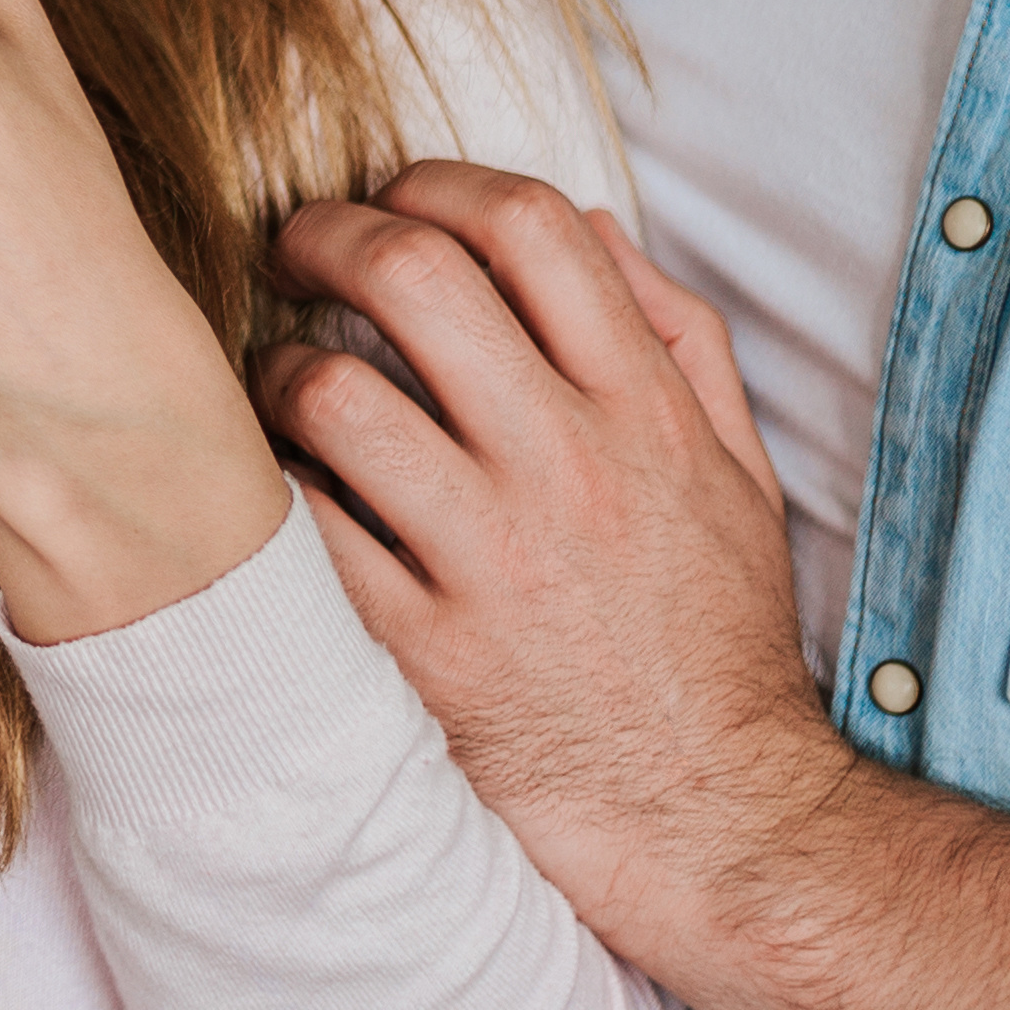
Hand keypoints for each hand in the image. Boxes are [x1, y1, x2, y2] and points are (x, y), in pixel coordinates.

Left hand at [263, 165, 829, 969]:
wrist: (717, 825)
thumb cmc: (717, 647)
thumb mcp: (740, 481)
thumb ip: (680, 343)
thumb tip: (590, 227)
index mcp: (644, 414)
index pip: (530, 228)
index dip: (436, 184)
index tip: (391, 198)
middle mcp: (566, 468)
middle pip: (412, 276)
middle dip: (327, 235)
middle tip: (293, 248)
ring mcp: (487, 560)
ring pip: (332, 395)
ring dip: (276, 370)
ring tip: (273, 385)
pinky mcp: (419, 652)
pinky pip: (304, 533)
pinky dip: (269, 495)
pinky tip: (270, 496)